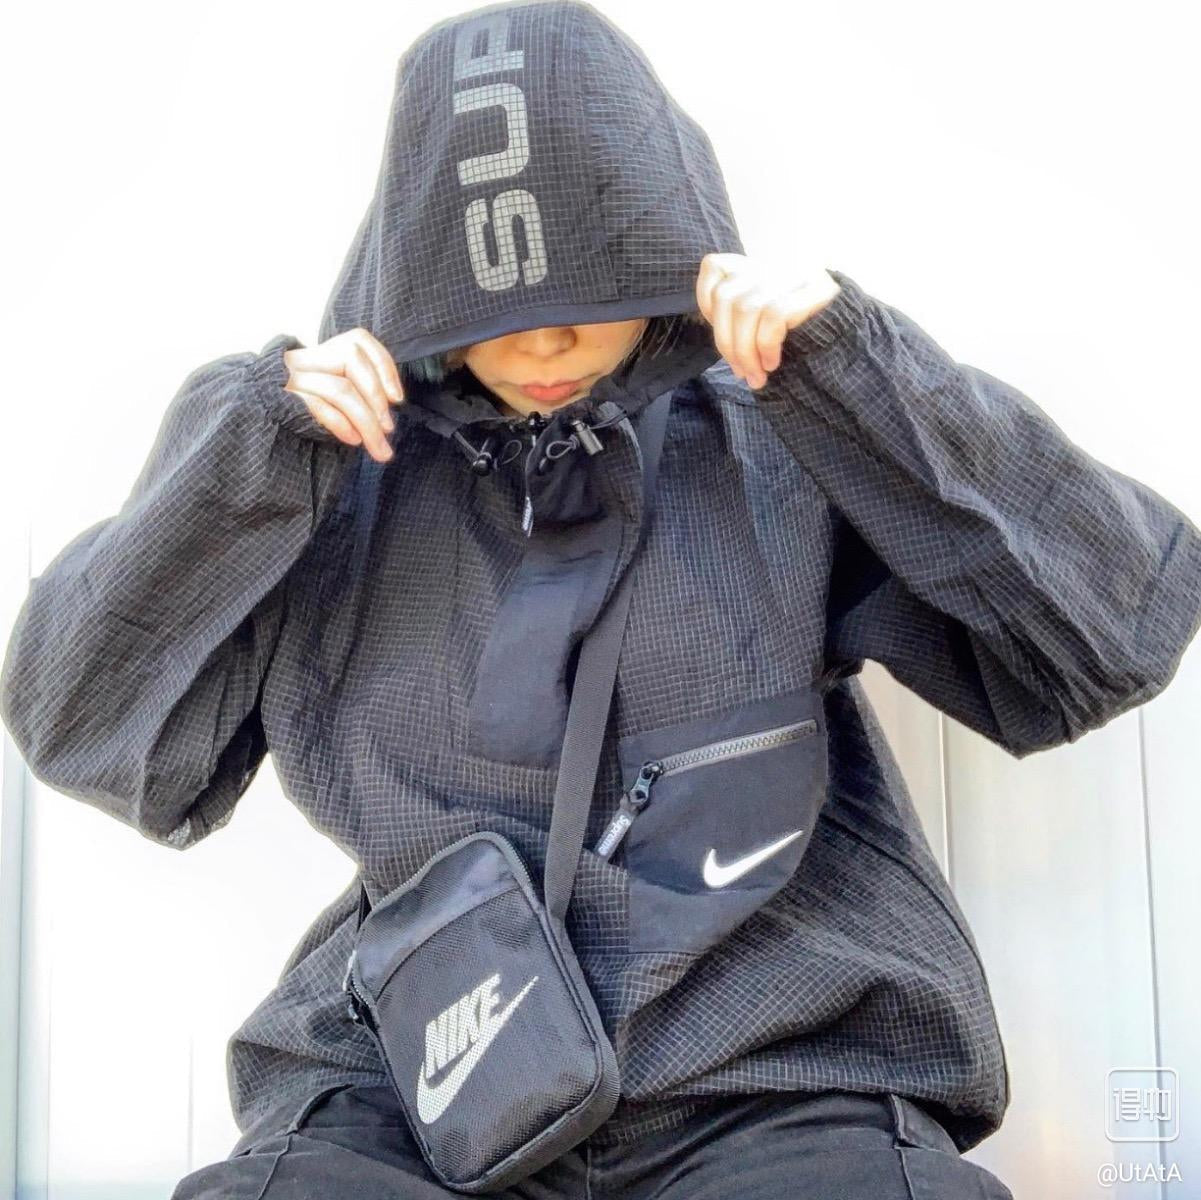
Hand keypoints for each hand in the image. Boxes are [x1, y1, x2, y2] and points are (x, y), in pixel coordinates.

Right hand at [283, 328, 405, 462]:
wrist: (250, 415)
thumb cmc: (296, 410)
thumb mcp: (326, 392)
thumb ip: (352, 392)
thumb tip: (385, 414)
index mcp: (320, 354)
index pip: (358, 340)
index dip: (383, 365)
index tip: (397, 397)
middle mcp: (306, 360)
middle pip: (351, 359)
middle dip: (377, 396)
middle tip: (388, 428)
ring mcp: (292, 378)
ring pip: (340, 388)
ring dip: (366, 421)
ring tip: (378, 446)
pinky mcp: (283, 399)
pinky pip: (319, 406)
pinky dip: (341, 424)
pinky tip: (353, 440)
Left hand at [694, 254, 842, 388]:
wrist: (852, 338)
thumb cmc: (802, 337)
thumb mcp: (763, 323)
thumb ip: (739, 318)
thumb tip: (721, 340)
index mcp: (757, 269)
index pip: (714, 266)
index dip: (706, 302)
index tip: (720, 332)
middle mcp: (773, 266)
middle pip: (726, 297)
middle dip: (726, 342)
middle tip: (740, 372)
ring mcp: (794, 275)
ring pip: (746, 309)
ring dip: (745, 352)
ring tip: (756, 375)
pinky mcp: (813, 290)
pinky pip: (773, 316)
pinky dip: (766, 346)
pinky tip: (772, 363)